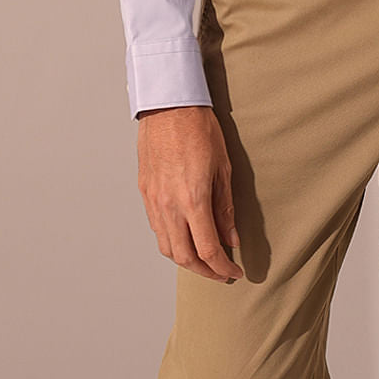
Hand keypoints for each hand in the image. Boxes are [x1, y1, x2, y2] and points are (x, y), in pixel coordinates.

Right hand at [136, 105, 243, 281]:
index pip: (207, 250)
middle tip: (221, 273)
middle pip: (184, 257)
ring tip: (204, 258)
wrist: (169, 105)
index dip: (222, 268)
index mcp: (193, 199)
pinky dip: (171, 240)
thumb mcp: (223, 167)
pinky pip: (156, 228)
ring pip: (167, 247)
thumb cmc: (199, 128)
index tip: (234, 273)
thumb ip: (225, 207)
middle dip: (205, 271)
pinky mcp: (145, 192)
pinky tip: (184, 235)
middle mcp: (169, 205)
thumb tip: (231, 238)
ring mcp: (154, 200)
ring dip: (186, 259)